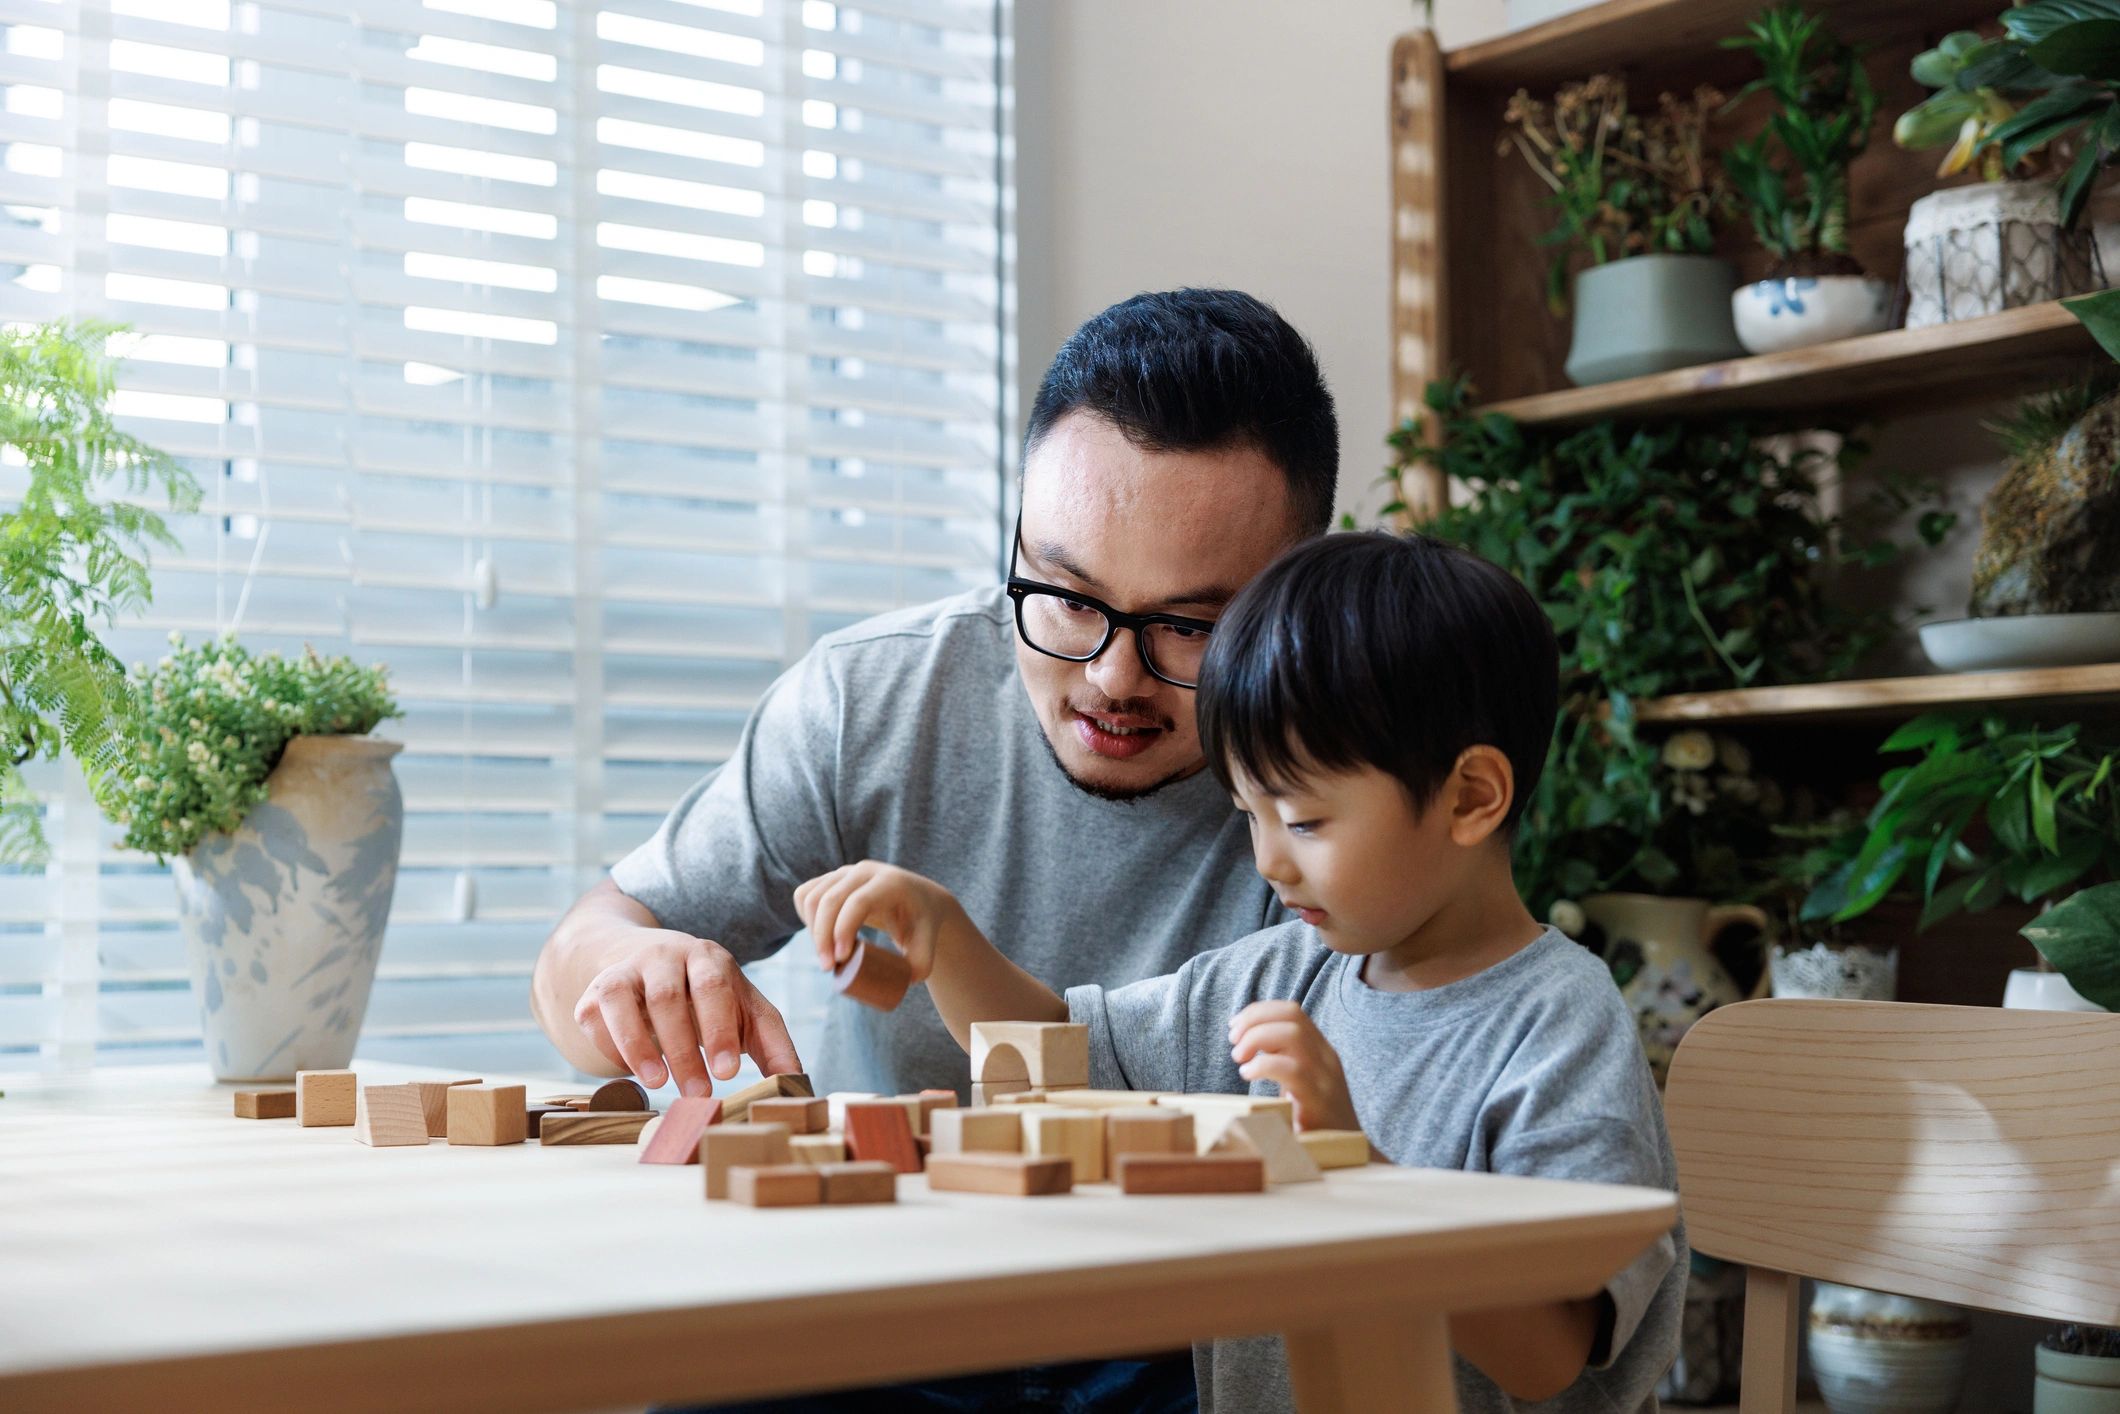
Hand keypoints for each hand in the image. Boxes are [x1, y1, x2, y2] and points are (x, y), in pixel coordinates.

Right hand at [571, 929, 800, 1096]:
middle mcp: (665, 956)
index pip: (715, 988)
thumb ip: (772, 1043)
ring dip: (639, 1046)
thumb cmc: (709, 996)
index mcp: (708, 958)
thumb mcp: (745, 1009)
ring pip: (623, 1001)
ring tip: (658, 1084)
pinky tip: (630, 1071)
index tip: (728, 1072)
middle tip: (698, 1094)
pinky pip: (594, 1015)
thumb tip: (798, 1084)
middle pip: (668, 999)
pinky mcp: (596, 990)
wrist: (647, 961)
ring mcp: (626, 969)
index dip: (720, 1029)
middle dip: (684, 1049)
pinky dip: (610, 1046)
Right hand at [795, 861, 965, 981]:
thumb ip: (922, 965)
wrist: (917, 899)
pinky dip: (805, 917)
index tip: (841, 959)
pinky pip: (806, 894)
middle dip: (822, 936)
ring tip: (826, 957)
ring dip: (812, 930)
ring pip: (812, 897)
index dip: (844, 930)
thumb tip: (903, 980)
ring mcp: (845, 872)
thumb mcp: (928, 943)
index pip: (858, 901)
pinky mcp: (831, 878)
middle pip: (830, 899)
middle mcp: (865, 871)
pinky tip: (817, 935)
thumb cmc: (921, 924)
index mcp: (890, 882)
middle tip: (828, 967)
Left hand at [1227, 1001, 1359, 1132]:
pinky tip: (1248, 1075)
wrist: (1349, 1152)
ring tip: (1239, 1057)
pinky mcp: (1318, 1099)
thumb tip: (1244, 1041)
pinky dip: (1263, 1065)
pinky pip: (1292, 1070)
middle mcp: (1325, 1057)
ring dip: (1256, 1038)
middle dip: (1254, 1020)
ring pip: (1293, 1035)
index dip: (1258, 1011)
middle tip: (1233, 1041)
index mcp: (1320, 1049)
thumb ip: (1281, 1057)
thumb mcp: (1299, 1081)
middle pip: (1291, 1016)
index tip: (1234, 1026)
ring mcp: (1324, 1076)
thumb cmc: (1314, 1117)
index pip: (1291, 1011)